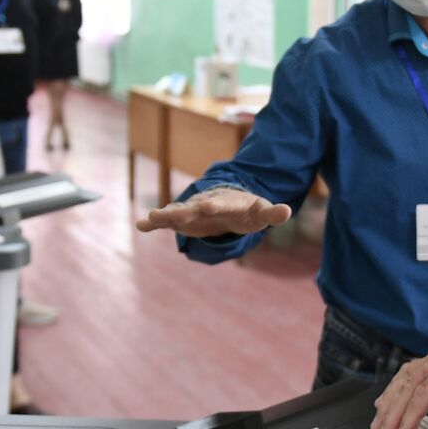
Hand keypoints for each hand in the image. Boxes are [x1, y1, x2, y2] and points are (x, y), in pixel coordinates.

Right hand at [135, 187, 290, 237]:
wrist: (230, 206)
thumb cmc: (248, 210)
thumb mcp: (261, 212)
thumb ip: (272, 213)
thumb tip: (287, 211)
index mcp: (226, 202)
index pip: (220, 203)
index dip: (213, 205)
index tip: (205, 206)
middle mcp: (205, 204)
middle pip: (194, 208)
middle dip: (183, 211)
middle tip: (172, 214)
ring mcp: (192, 211)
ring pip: (177, 213)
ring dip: (164, 216)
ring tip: (150, 218)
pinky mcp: (183, 220)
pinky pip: (166, 222)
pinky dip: (154, 224)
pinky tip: (140, 226)